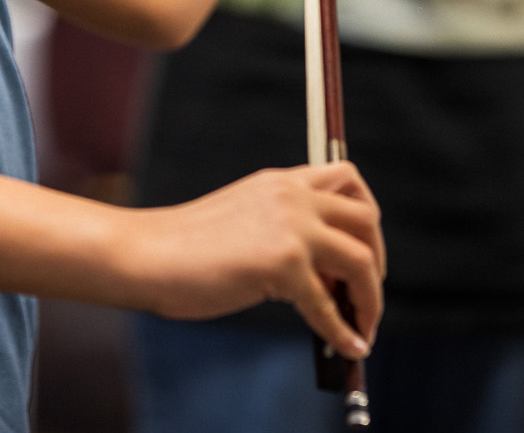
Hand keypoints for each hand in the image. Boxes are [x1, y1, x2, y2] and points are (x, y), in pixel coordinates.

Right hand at [125, 162, 384, 357]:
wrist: (146, 254)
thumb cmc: (186, 247)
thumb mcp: (246, 219)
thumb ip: (285, 230)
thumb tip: (329, 279)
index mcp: (282, 181)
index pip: (348, 177)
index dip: (366, 216)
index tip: (363, 250)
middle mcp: (293, 196)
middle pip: (366, 219)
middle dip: (377, 260)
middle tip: (367, 294)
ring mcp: (291, 228)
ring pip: (361, 259)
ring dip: (370, 299)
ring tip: (363, 326)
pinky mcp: (282, 265)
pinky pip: (328, 305)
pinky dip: (343, 331)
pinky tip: (346, 347)